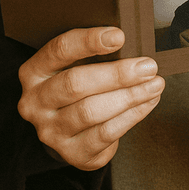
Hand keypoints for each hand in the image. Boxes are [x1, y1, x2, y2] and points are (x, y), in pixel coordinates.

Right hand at [18, 27, 163, 170]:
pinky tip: (148, 103)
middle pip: (75, 83)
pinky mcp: (71, 153)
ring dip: (129, 96)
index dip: (89, 41)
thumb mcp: (74, 65)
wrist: (69, 131)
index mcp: (34, 72)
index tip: (119, 36)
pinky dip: (131, 116)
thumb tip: (130, 41)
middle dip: (117, 74)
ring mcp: (50, 131)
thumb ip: (93, 53)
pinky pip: (104, 134)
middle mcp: (36, 102)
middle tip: (148, 66)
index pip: (60, 50)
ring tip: (154, 84)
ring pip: (91, 111)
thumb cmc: (78, 87)